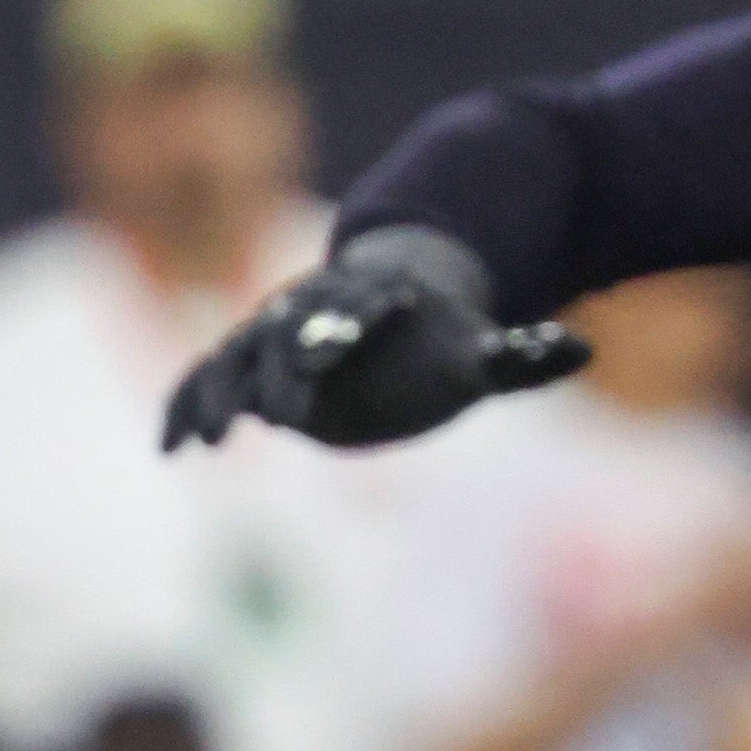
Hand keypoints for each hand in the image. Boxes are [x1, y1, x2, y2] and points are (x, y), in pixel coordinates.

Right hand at [161, 226, 587, 451]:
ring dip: (219, 394)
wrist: (384, 300)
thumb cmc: (437, 338)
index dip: (342, 326)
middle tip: (278, 415)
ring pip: (234, 356)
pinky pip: (204, 380)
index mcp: (370, 300)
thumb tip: (580, 348)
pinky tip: (170, 451)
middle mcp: (310, 308)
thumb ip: (520, 354)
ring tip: (207, 442)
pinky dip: (184, 408)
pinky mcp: (243, 362)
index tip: (333, 351)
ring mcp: (269, 332)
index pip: (354, 308)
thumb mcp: (483, 351)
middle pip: (286, 330)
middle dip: (280, 365)